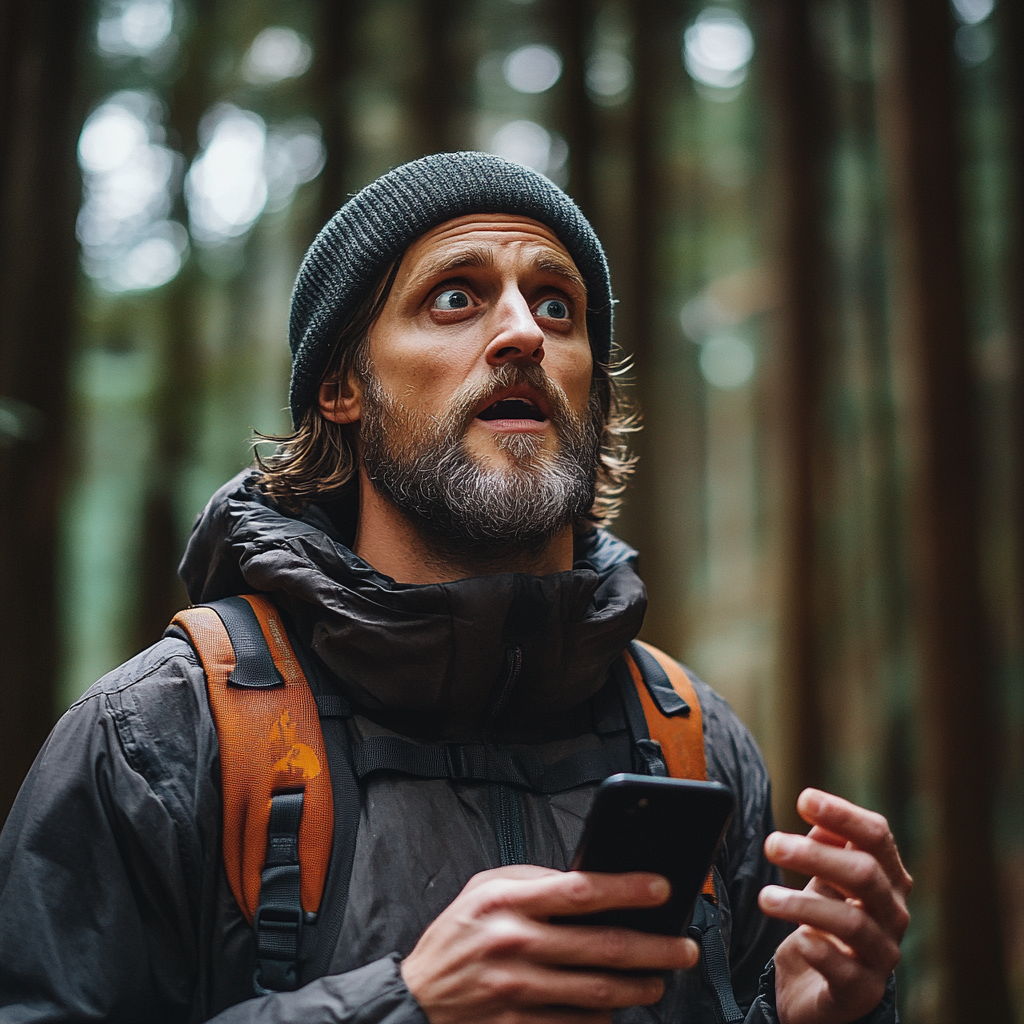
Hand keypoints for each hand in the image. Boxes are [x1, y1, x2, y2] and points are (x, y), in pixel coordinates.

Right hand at [401, 864, 698, 1023]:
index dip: (626, 888)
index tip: (662, 887)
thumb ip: (533, 882)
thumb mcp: (484, 890)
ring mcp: (516, 990)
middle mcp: (513, 943)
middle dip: (654, 947)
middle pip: (602, 946)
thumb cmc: (457, 937)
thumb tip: (591, 884)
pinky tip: (614, 1006)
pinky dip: (603, 1016)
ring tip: (658, 980)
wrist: (417, 999)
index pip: (580, 890)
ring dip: (639, 987)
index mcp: (506, 900)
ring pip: (598, 991)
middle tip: (684, 947)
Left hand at [758, 789, 911, 1023]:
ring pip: (852, 922)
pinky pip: (846, 971)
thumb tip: (814, 805)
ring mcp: (882, 954)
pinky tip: (798, 940)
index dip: (844, 815)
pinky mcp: (863, 992)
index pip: (877, 836)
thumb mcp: (823, 878)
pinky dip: (820, 951)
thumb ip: (825, 843)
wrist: (821, 988)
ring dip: (803, 904)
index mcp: (887, 877)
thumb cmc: (824, 921)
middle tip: (771, 845)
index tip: (804, 799)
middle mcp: (893, 913)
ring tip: (765, 897)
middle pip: (865, 873)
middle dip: (815, 855)